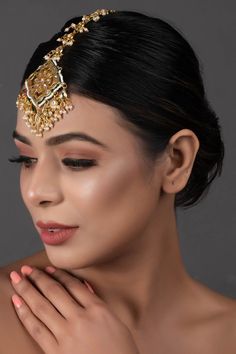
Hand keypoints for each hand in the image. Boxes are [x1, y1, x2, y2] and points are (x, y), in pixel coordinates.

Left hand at [9, 266, 138, 353]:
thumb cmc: (120, 352)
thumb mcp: (116, 323)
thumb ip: (98, 304)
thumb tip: (84, 288)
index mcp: (98, 310)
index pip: (73, 285)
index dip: (58, 274)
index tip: (48, 268)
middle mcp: (81, 319)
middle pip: (54, 292)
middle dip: (38, 278)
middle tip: (26, 269)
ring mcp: (67, 335)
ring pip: (42, 306)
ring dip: (27, 290)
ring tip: (18, 280)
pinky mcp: (56, 351)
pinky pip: (36, 329)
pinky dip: (25, 314)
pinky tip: (18, 303)